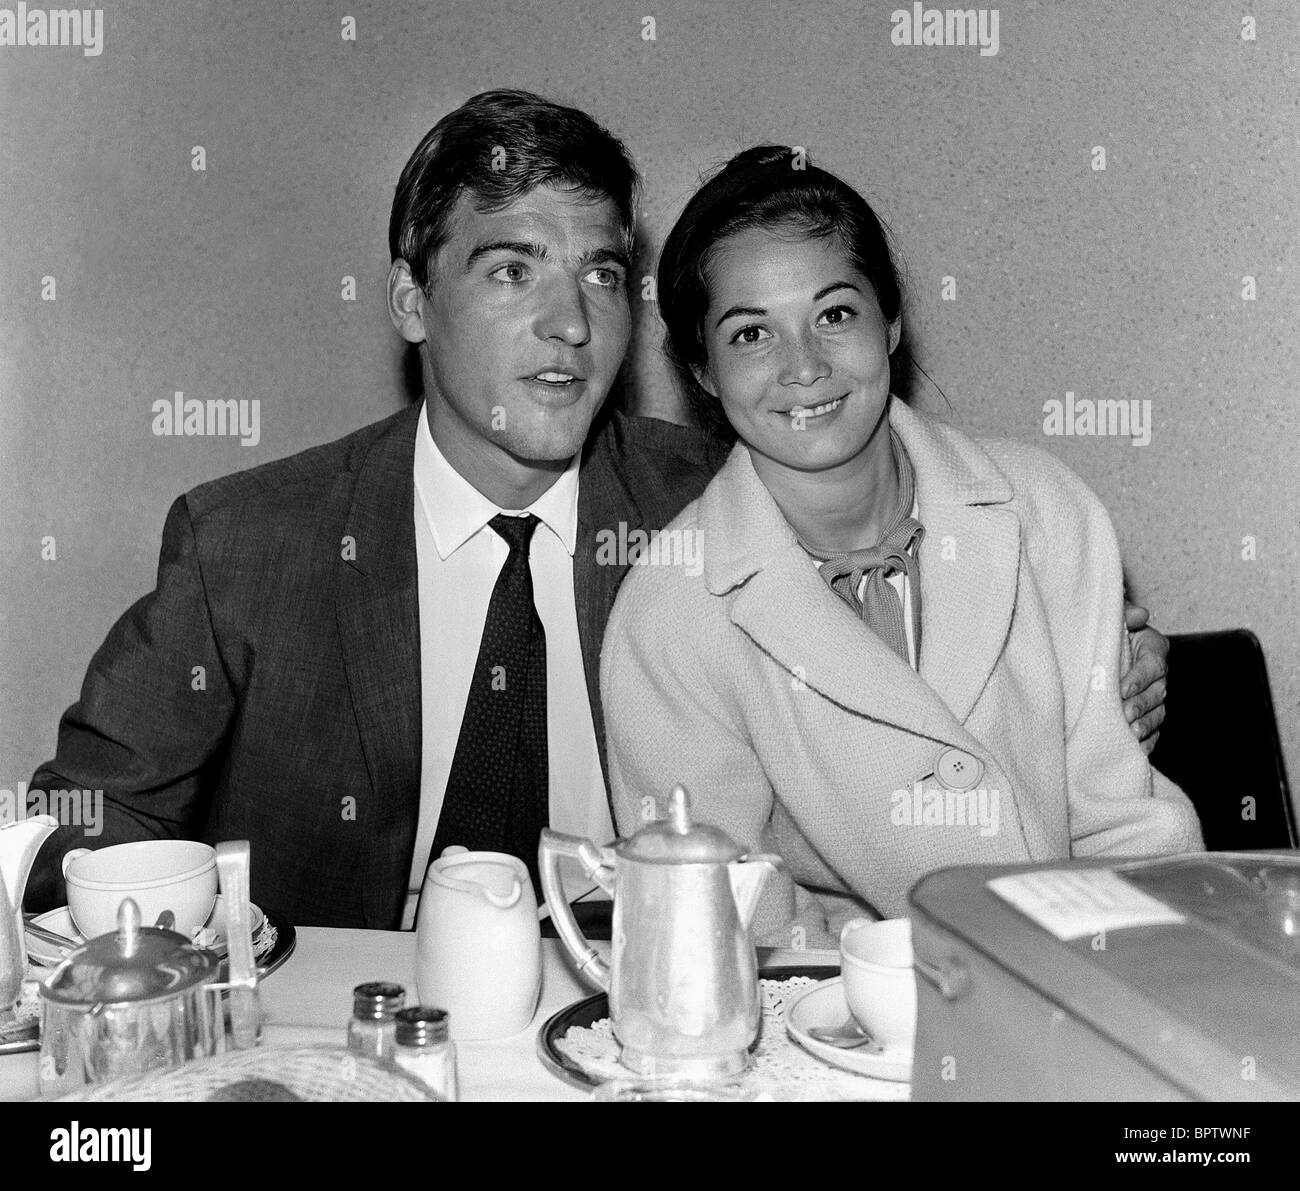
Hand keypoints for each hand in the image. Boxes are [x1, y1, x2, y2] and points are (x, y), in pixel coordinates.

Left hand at [1121, 602, 1167, 754]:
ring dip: (1146, 724)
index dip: (1139, 677)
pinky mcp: (1149, 714)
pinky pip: (1154, 730)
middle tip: (1124, 714)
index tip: (1122, 688)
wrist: (1098, 650)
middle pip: (1157, 692)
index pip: (1152, 664)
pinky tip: (1136, 748)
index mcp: (1153, 648)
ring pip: (1157, 713)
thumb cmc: (1106, 633)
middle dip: (1141, 705)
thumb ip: (1124, 615)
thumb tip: (1139, 614)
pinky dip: (1147, 740)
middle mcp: (1158, 674)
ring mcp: (1155, 696)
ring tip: (1131, 733)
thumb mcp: (1112, 620)